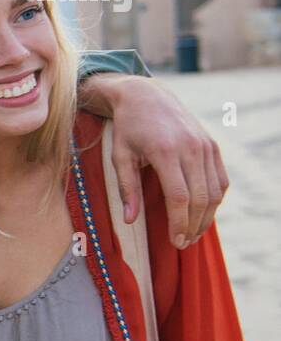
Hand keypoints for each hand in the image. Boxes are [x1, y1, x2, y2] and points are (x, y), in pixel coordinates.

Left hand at [81, 74, 228, 247]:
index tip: (174, 241)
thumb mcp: (119, 157)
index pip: (179, 197)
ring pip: (215, 191)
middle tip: (182, 244)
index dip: (179, 222)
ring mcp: (206, 146)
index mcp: (166, 151)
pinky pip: (221, 180)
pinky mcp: (213, 146)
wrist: (146, 96)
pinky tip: (203, 214)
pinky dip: (215, 200)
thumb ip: (127, 189)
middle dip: (193, 226)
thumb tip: (130, 221)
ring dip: (206, 217)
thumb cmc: (127, 128)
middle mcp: (191, 148)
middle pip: (200, 198)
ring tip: (192, 234)